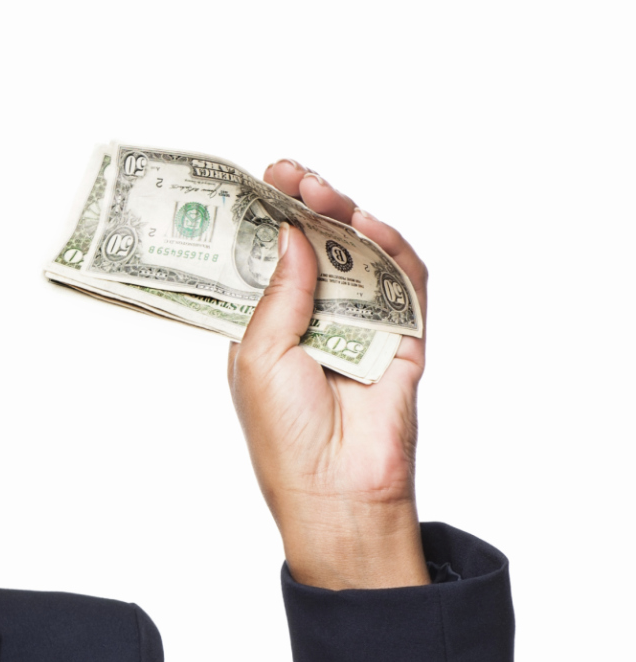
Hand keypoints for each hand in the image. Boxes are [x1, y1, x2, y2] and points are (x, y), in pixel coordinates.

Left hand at [228, 163, 429, 589]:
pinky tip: (368, 227)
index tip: (260, 181)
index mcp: (269, 327)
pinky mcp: (404, 336)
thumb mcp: (257, 355)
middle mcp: (315, 320)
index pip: (271, 258)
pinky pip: (404, 284)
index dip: (267, 218)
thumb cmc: (284, 434)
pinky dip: (392, 251)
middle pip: (319, 247)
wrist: (334, 488)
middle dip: (307, 206)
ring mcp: (361, 325)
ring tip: (323, 192)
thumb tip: (289, 234)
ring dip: (345, 218)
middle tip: (292, 173)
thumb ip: (278, 293)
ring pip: (362, 256)